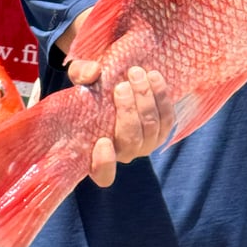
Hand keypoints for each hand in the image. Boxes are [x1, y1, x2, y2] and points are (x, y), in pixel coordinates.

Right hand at [68, 61, 175, 187]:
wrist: (116, 84)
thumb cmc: (91, 89)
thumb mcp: (79, 79)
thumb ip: (80, 74)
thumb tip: (94, 72)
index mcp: (96, 152)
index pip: (102, 174)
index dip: (104, 164)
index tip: (102, 141)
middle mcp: (123, 153)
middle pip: (131, 141)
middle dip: (128, 112)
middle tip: (122, 86)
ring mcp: (145, 144)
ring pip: (151, 128)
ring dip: (146, 99)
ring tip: (137, 74)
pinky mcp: (161, 131)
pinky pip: (167, 118)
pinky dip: (161, 97)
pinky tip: (154, 76)